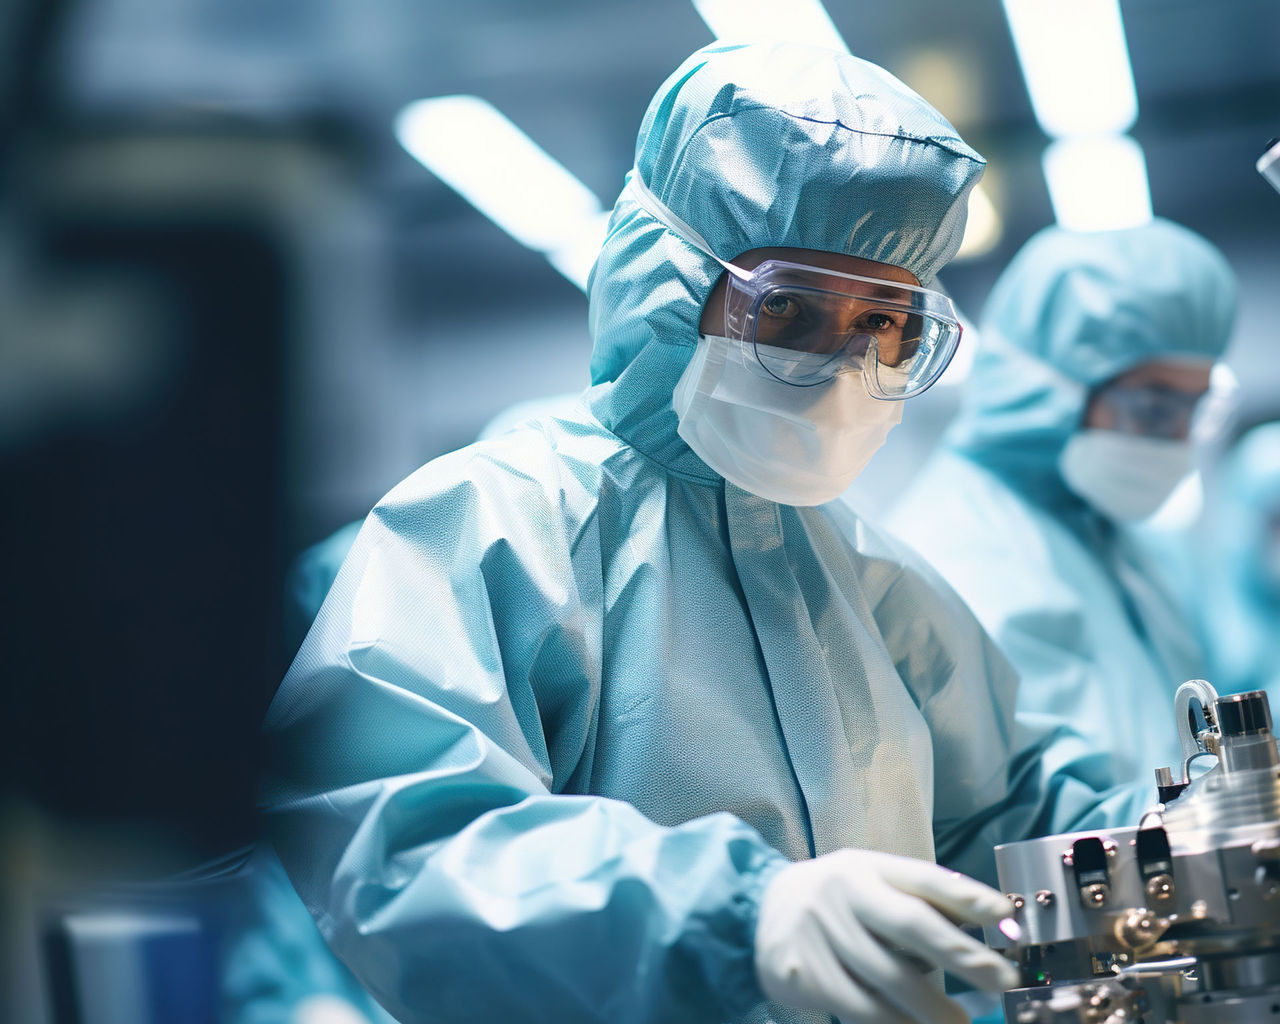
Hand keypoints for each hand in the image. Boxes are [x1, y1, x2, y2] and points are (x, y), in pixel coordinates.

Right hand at [754, 849, 1019, 1023]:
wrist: (756, 913)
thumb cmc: (834, 900)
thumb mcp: (868, 882)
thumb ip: (916, 900)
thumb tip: (984, 925)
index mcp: (867, 867)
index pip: (924, 877)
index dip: (966, 896)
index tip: (1005, 915)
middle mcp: (845, 893)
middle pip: (910, 924)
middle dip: (961, 954)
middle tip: (1002, 980)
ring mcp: (821, 933)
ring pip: (889, 978)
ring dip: (933, 1009)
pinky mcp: (804, 973)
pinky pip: (860, 1008)